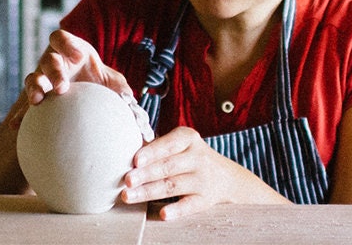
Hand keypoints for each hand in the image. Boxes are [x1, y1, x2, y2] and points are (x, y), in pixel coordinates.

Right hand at [10, 30, 134, 127]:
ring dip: (34, 88)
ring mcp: (42, 79)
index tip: (79, 57)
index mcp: (68, 50)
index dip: (67, 44)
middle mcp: (52, 61)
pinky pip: (23, 105)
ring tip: (37, 101)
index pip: (60, 37)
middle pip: (47, 59)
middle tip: (62, 87)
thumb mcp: (110, 80)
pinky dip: (20, 114)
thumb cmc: (97, 82)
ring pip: (32, 78)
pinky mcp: (36, 98)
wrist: (85, 95)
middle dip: (53, 70)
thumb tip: (131, 100)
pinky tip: (17, 126)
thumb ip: (120, 87)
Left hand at [120, 126, 287, 218]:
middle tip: (126, 180)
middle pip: (167, 166)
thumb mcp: (180, 144)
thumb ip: (157, 147)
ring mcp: (202, 180)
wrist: (226, 176)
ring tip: (129, 196)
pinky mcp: (206, 200)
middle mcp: (197, 157)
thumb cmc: (190, 156)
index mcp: (188, 138)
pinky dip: (176, 210)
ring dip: (149, 192)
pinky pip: (189, 206)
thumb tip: (126, 152)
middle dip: (145, 174)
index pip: (168, 145)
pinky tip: (162, 214)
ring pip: (172, 186)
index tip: (135, 160)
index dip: (151, 152)